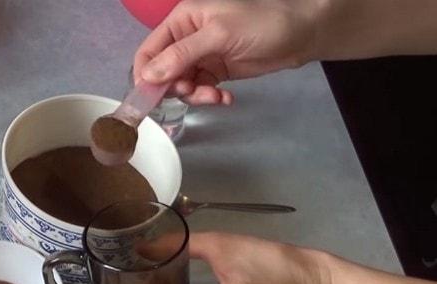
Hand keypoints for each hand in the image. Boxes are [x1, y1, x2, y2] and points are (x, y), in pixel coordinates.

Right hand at [133, 0, 318, 104]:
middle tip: (192, 93)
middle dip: (175, 87)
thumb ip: (182, 55)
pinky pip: (201, 89)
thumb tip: (148, 77)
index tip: (150, 97)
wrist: (302, 34)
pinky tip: (226, 97)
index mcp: (181, 21)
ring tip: (215, 96)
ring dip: (195, 95)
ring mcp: (202, 56)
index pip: (149, 51)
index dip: (146, 75)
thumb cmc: (261, 24)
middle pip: (163, 72)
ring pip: (182, 84)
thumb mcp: (218, 36)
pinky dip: (209, 97)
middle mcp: (186, 39)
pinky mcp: (216, 72)